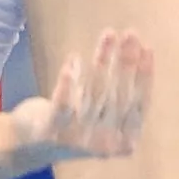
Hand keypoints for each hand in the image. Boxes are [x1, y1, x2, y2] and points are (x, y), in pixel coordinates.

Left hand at [8, 28, 153, 167]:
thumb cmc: (74, 123)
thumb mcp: (103, 114)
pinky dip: (68, 81)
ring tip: (109, 34)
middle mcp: (103, 144)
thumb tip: (136, 51)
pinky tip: (74, 58)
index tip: (148, 48)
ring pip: (94, 93)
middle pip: (119, 96)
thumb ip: (119, 96)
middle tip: (131, 33)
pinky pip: (64, 103)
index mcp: (123, 143)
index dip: (145, 76)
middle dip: (126, 62)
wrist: (30, 145)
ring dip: (102, 59)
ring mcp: (77, 139)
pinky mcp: (52, 131)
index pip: (139, 105)